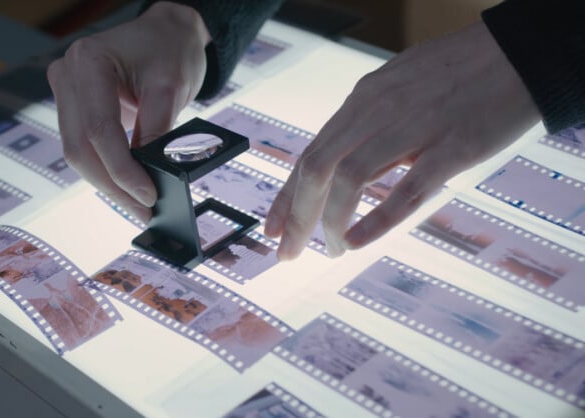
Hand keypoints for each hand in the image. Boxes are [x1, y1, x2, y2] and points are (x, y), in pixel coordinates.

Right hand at [47, 2, 209, 221]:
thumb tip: (149, 176)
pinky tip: (124, 189)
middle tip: (142, 211)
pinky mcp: (73, 108)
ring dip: (107, 184)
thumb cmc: (170, 49)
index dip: (122, 169)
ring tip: (136, 207)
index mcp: (88, 61)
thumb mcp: (170, 87)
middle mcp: (67, 75)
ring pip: (77, 154)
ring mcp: (66, 92)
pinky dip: (104, 171)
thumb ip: (156, 131)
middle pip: (81, 147)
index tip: (147, 195)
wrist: (166, 33)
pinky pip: (83, 148)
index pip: (99, 129)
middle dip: (113, 185)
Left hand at [264, 21, 540, 259]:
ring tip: (330, 251)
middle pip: (317, 169)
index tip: (272, 227)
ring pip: (350, 179)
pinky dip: (375, 219)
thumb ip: (369, 127)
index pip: (310, 154)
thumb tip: (346, 169)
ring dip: (330, 222)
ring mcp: (413, 128)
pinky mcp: (452, 148)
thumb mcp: (398, 89)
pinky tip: (355, 241)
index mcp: (363, 100)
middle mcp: (377, 111)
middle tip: (287, 252)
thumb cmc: (458, 74)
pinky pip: (406, 189)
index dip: (286, 196)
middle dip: (296, 217)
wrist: (519, 53)